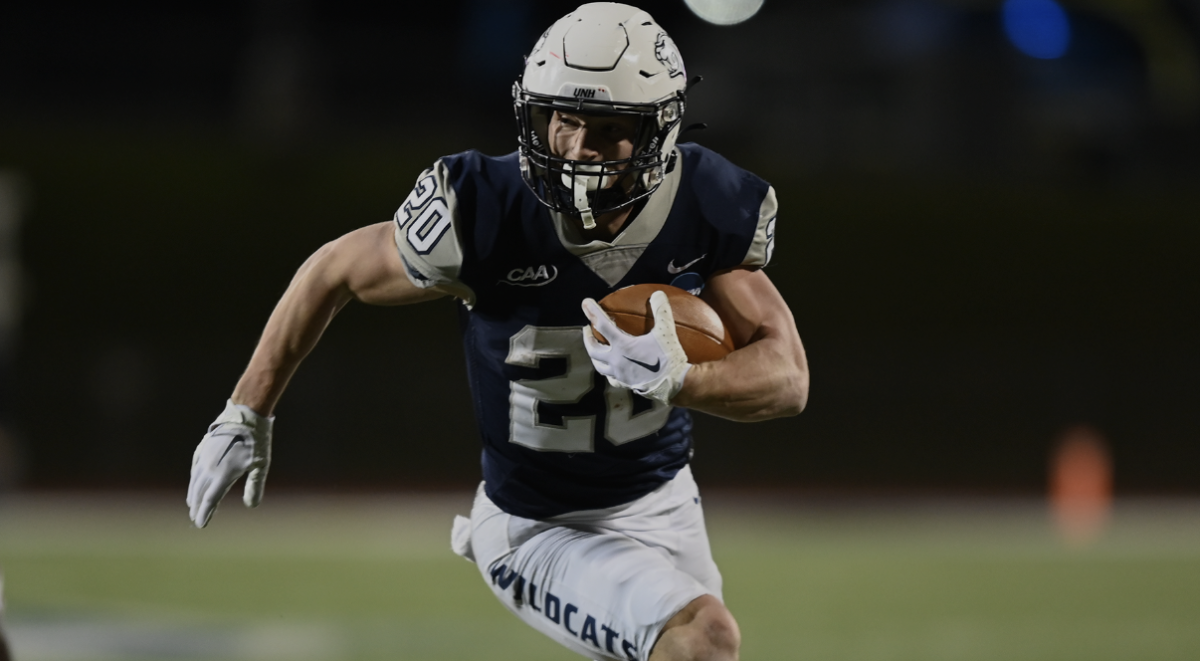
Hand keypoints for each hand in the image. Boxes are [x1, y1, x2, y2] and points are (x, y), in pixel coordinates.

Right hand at [187, 399, 273, 527]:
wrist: (245, 415)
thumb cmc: (256, 441)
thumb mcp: (261, 465)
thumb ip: (254, 486)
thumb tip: (251, 506)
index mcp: (223, 474)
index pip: (210, 500)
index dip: (204, 513)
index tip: (200, 525)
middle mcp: (209, 468)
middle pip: (199, 493)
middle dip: (197, 507)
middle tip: (195, 518)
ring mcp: (204, 457)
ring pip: (194, 481)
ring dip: (193, 495)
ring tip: (192, 506)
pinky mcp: (202, 449)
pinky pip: (194, 469)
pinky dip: (193, 480)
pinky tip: (194, 484)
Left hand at [581, 290, 691, 403]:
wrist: (676, 384)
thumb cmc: (669, 357)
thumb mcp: (666, 331)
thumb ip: (661, 310)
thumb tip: (658, 294)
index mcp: (622, 346)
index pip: (602, 325)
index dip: (592, 312)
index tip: (585, 303)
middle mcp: (616, 361)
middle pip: (593, 349)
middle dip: (587, 338)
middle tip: (587, 329)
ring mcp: (620, 374)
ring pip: (599, 366)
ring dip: (595, 356)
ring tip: (596, 349)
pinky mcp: (626, 384)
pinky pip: (612, 379)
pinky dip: (608, 372)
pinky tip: (613, 369)